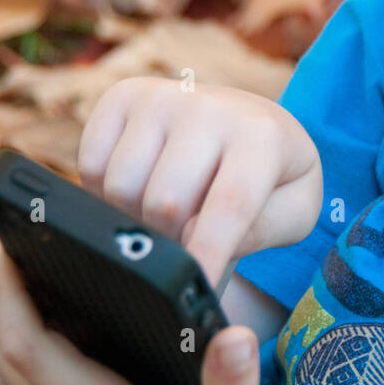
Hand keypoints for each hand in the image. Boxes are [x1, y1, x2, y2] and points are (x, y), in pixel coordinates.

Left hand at [0, 230, 274, 384]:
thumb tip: (236, 333)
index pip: (26, 343)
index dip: (4, 289)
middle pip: (4, 346)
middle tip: (8, 233)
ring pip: (16, 361)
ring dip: (12, 310)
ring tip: (32, 259)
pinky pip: (38, 374)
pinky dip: (35, 333)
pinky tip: (70, 312)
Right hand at [77, 76, 321, 288]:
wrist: (251, 123)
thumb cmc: (273, 177)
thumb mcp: (294, 211)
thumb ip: (258, 232)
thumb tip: (195, 238)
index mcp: (260, 135)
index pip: (228, 205)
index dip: (209, 254)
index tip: (198, 287)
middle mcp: (208, 107)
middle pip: (164, 203)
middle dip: (173, 239)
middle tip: (189, 239)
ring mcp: (160, 97)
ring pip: (120, 188)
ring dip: (138, 216)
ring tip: (170, 210)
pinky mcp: (121, 96)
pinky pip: (89, 166)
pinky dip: (106, 192)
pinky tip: (142, 185)